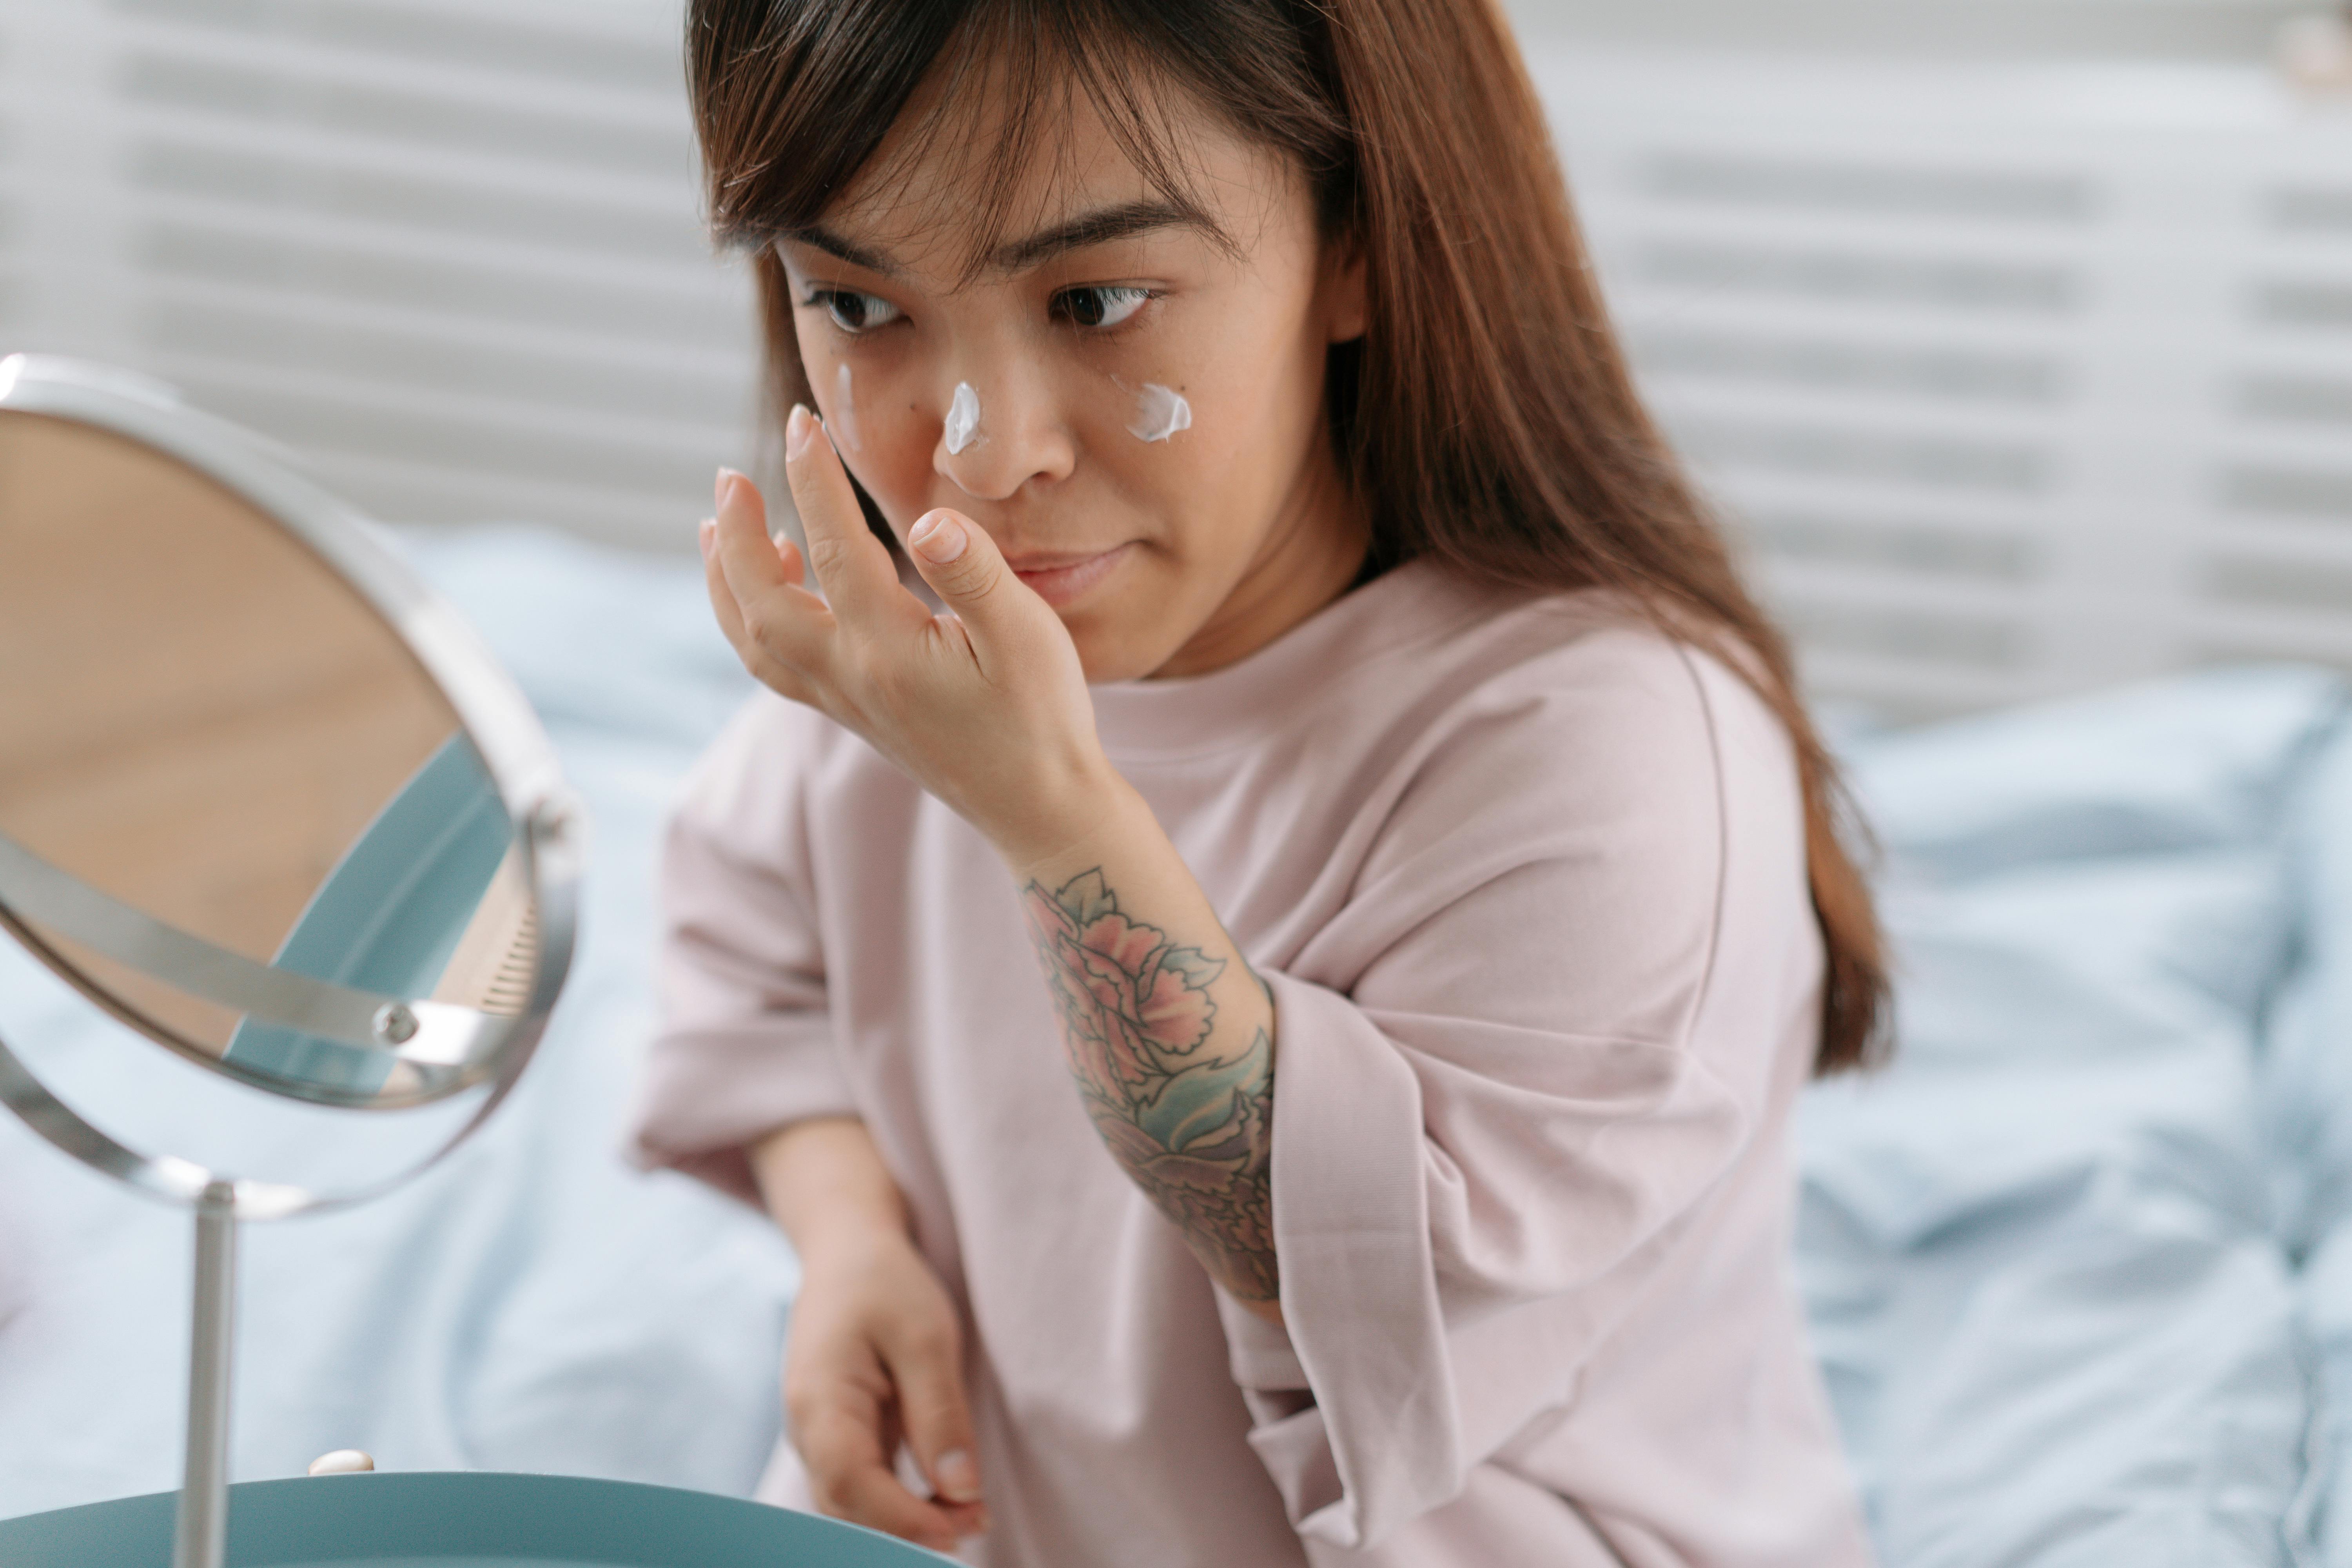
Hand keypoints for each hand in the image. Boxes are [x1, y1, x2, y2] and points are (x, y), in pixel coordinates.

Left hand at [701, 406, 1117, 868]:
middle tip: (729, 476)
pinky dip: (753, 622)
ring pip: (754, 640)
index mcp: (890, 650)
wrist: (1042, 810)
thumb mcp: (1029, 638)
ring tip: (716, 529)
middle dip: (735, 533)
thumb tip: (929, 520)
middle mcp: (852, 678)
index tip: (802, 421)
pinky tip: (778, 588)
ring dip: (725, 582)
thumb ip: (975, 573)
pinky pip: (776, 666)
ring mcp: (847, 702)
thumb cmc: (1044, 720)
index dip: (812, 478)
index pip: (834, 547)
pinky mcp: (855, 716)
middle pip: (759, 602)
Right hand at [783, 1229, 986, 1550]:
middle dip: (910, 1528)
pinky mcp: (842, 1438)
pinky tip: (951, 1499)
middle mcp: (808, 1429)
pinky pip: (866, 1486)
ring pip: (855, 1505)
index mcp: (820, 1400)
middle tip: (979, 1519)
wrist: (848, 1254)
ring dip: (909, 1521)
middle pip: (848, 1507)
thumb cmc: (884, 1284)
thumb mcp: (926, 1337)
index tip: (961, 1523)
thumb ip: (939, 1414)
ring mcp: (821, 1437)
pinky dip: (904, 1502)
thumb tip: (962, 1490)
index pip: (851, 1483)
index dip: (903, 1517)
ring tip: (973, 1514)